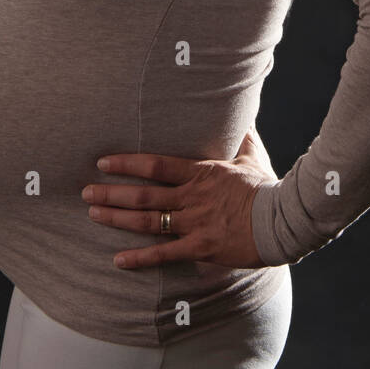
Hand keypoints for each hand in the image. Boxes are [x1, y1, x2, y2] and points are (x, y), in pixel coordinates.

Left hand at [81, 130, 277, 269]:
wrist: (284, 220)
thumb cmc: (266, 186)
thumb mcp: (251, 155)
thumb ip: (239, 133)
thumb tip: (238, 108)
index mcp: (200, 173)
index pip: (155, 165)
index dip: (126, 163)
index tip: (103, 162)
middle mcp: (192, 197)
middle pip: (143, 194)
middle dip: (111, 192)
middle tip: (85, 191)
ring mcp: (195, 223)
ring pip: (147, 221)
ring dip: (117, 218)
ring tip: (93, 214)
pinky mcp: (201, 247)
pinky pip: (164, 254)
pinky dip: (139, 258)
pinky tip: (118, 260)